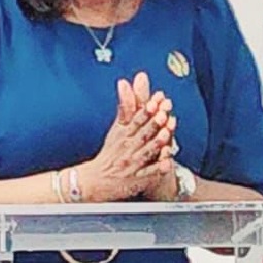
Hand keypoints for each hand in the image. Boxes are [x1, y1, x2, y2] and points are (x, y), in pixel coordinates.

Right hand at [78, 73, 175, 200]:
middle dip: (153, 123)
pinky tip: (167, 163)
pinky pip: (149, 173)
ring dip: (156, 142)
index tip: (155, 100)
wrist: (94, 180)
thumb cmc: (110, 153)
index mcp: (123, 134)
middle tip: (164, 112)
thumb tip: (124, 82)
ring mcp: (133, 164)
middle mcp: (128, 147)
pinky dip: (158, 168)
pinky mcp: (137, 179)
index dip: (146, 110)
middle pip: (142, 133)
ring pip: (146, 152)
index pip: (136, 119)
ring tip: (166, 134)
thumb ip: (125, 107)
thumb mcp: (116, 129)